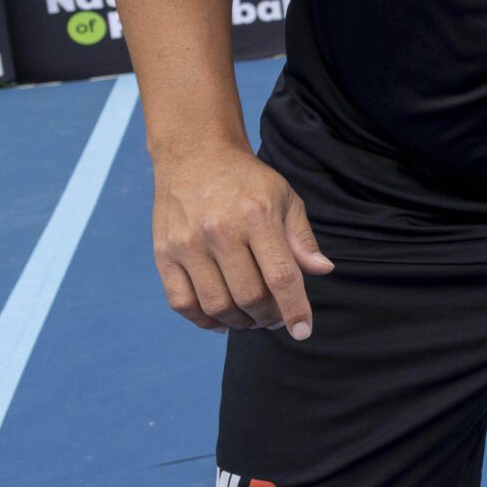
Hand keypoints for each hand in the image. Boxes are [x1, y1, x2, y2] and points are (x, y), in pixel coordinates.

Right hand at [151, 145, 332, 335]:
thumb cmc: (247, 181)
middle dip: (268, 317)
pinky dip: (203, 320)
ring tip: (251, 318)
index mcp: (257, 217)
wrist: (195, 156)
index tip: (303, 331)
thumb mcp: (285, 199)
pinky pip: (181, 302)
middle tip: (275, 318)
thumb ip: (302, 238)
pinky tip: (220, 320)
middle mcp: (220, 231)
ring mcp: (188, 244)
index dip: (294, 309)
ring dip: (239, 322)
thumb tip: (322, 270)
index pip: (281, 277)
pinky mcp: (163, 254)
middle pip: (249, 296)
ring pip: (216, 305)